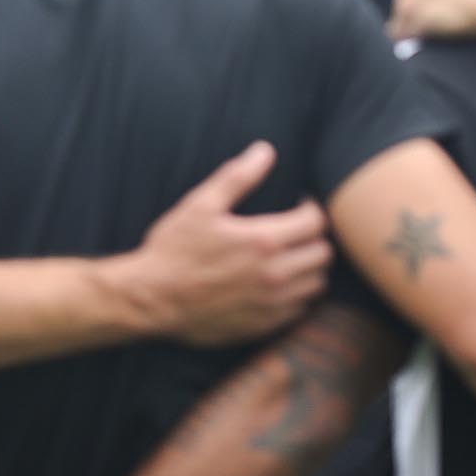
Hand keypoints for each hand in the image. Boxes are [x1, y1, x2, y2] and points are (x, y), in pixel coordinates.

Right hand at [117, 141, 332, 343]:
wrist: (151, 299)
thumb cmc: (174, 249)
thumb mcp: (201, 205)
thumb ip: (237, 176)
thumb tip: (265, 151)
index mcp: (263, 240)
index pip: (316, 222)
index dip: (311, 209)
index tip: (298, 205)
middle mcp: (274, 274)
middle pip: (323, 254)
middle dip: (314, 237)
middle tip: (296, 231)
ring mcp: (271, 303)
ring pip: (316, 284)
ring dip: (310, 268)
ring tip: (291, 257)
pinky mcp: (263, 325)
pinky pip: (299, 309)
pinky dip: (297, 295)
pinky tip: (278, 283)